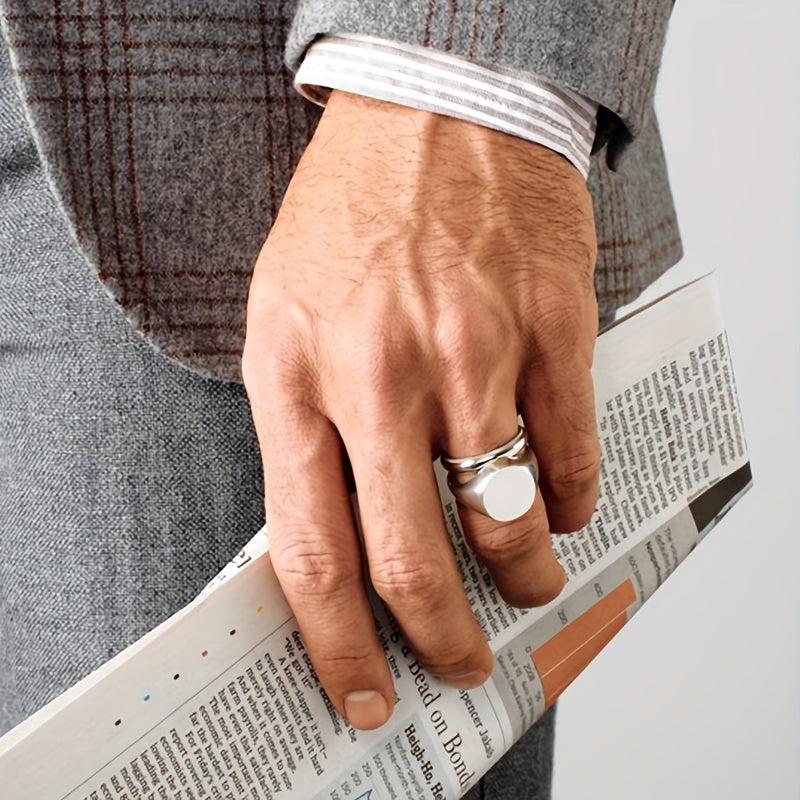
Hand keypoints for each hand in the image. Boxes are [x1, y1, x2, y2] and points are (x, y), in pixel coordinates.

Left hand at [242, 91, 599, 730]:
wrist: (432, 112)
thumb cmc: (350, 219)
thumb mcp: (281, 321)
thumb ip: (303, 432)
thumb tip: (340, 536)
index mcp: (297, 379)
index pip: (314, 552)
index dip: (338, 645)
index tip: (362, 692)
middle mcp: (383, 376)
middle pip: (415, 561)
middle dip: (442, 640)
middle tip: (458, 661)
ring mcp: (474, 352)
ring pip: (506, 519)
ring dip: (518, 576)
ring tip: (519, 583)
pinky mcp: (550, 328)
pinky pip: (571, 454)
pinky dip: (568, 502)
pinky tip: (557, 505)